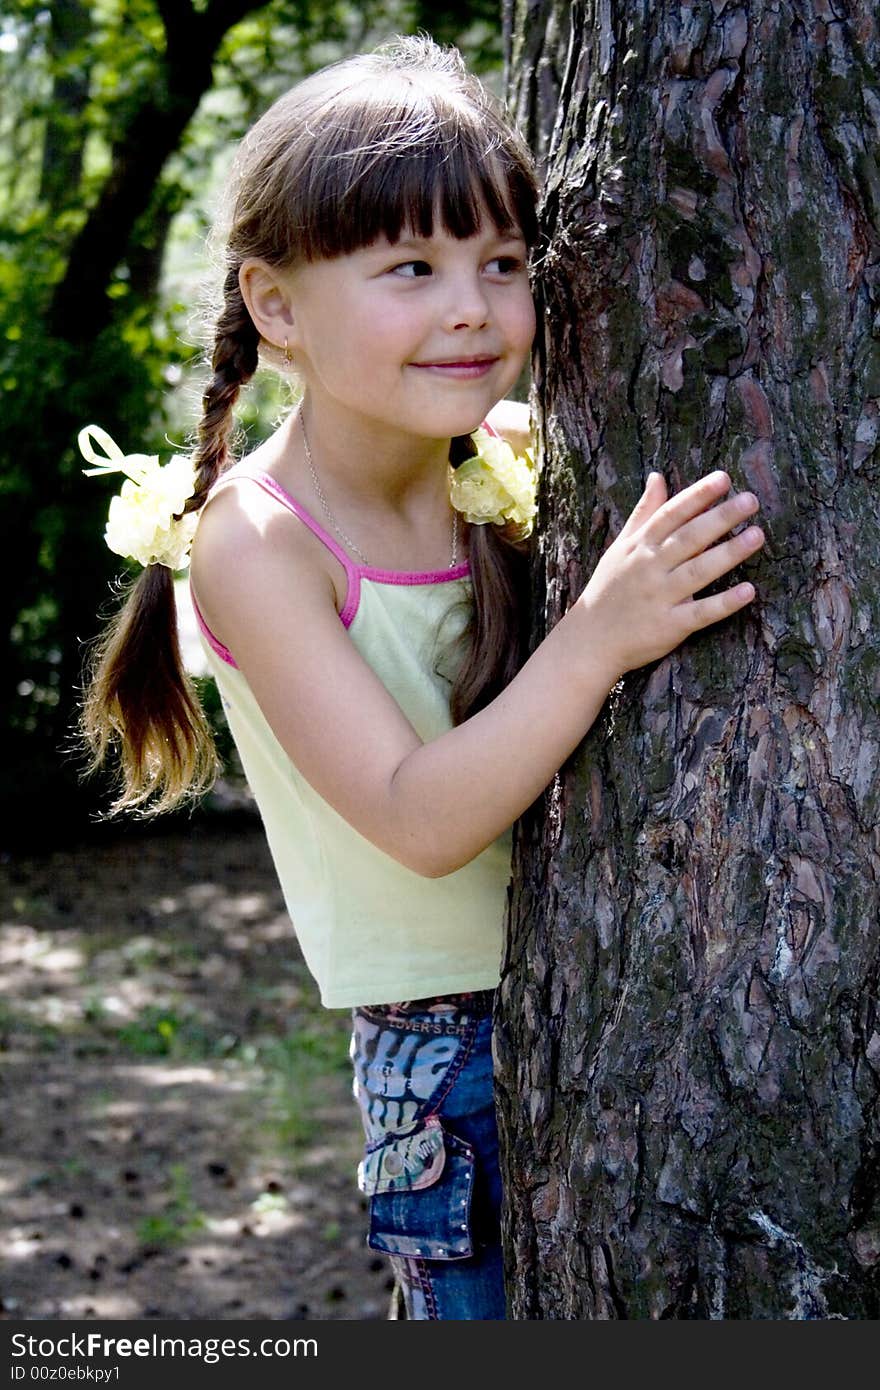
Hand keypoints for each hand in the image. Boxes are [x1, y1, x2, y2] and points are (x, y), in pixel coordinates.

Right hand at [577, 469, 763, 678]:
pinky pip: (700, 613)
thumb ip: (643, 513)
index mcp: (640, 546)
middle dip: (720, 518)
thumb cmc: (609, 589)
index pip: (671, 514)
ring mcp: (660, 597)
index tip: (723, 479)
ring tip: (757, 535)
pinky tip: (748, 591)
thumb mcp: (620, 547)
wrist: (589, 640)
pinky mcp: (669, 627)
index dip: (697, 496)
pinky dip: (724, 603)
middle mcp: (650, 568)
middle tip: (751, 501)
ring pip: (698, 571)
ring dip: (728, 554)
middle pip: (689, 538)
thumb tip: (657, 476)